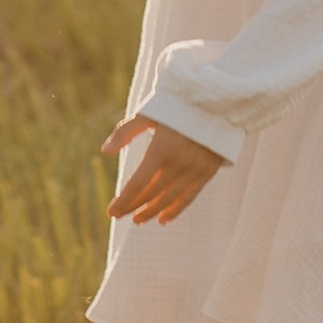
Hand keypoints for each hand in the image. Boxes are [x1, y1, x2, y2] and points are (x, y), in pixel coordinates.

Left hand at [102, 113, 227, 224]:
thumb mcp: (149, 112)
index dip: (124, 200)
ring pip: (169, 199)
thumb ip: (126, 132)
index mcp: (161, 149)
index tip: (111, 212)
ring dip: (152, 212)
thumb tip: (105, 151)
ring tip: (138, 220)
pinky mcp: (208, 172)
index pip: (138, 184)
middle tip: (120, 215)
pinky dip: (176, 210)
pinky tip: (163, 219)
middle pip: (151, 194)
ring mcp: (195, 170)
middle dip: (133, 207)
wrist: (218, 101)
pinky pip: (189, 197)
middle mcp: (178, 163)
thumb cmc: (177, 104)